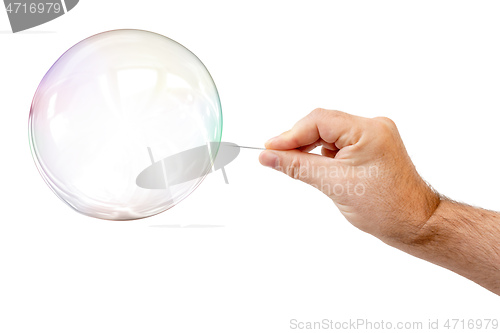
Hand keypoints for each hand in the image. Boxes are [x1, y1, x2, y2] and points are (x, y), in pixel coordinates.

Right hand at [259, 108, 440, 245]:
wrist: (414, 224)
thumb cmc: (385, 208)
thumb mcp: (334, 184)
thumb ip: (297, 166)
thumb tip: (268, 156)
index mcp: (368, 130)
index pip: (319, 121)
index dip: (290, 135)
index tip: (269, 149)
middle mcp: (373, 127)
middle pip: (323, 125)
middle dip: (299, 142)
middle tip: (277, 159)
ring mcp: (374, 137)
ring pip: (330, 135)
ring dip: (311, 149)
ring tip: (299, 168)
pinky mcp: (372, 148)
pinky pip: (340, 145)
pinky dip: (324, 156)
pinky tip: (320, 170)